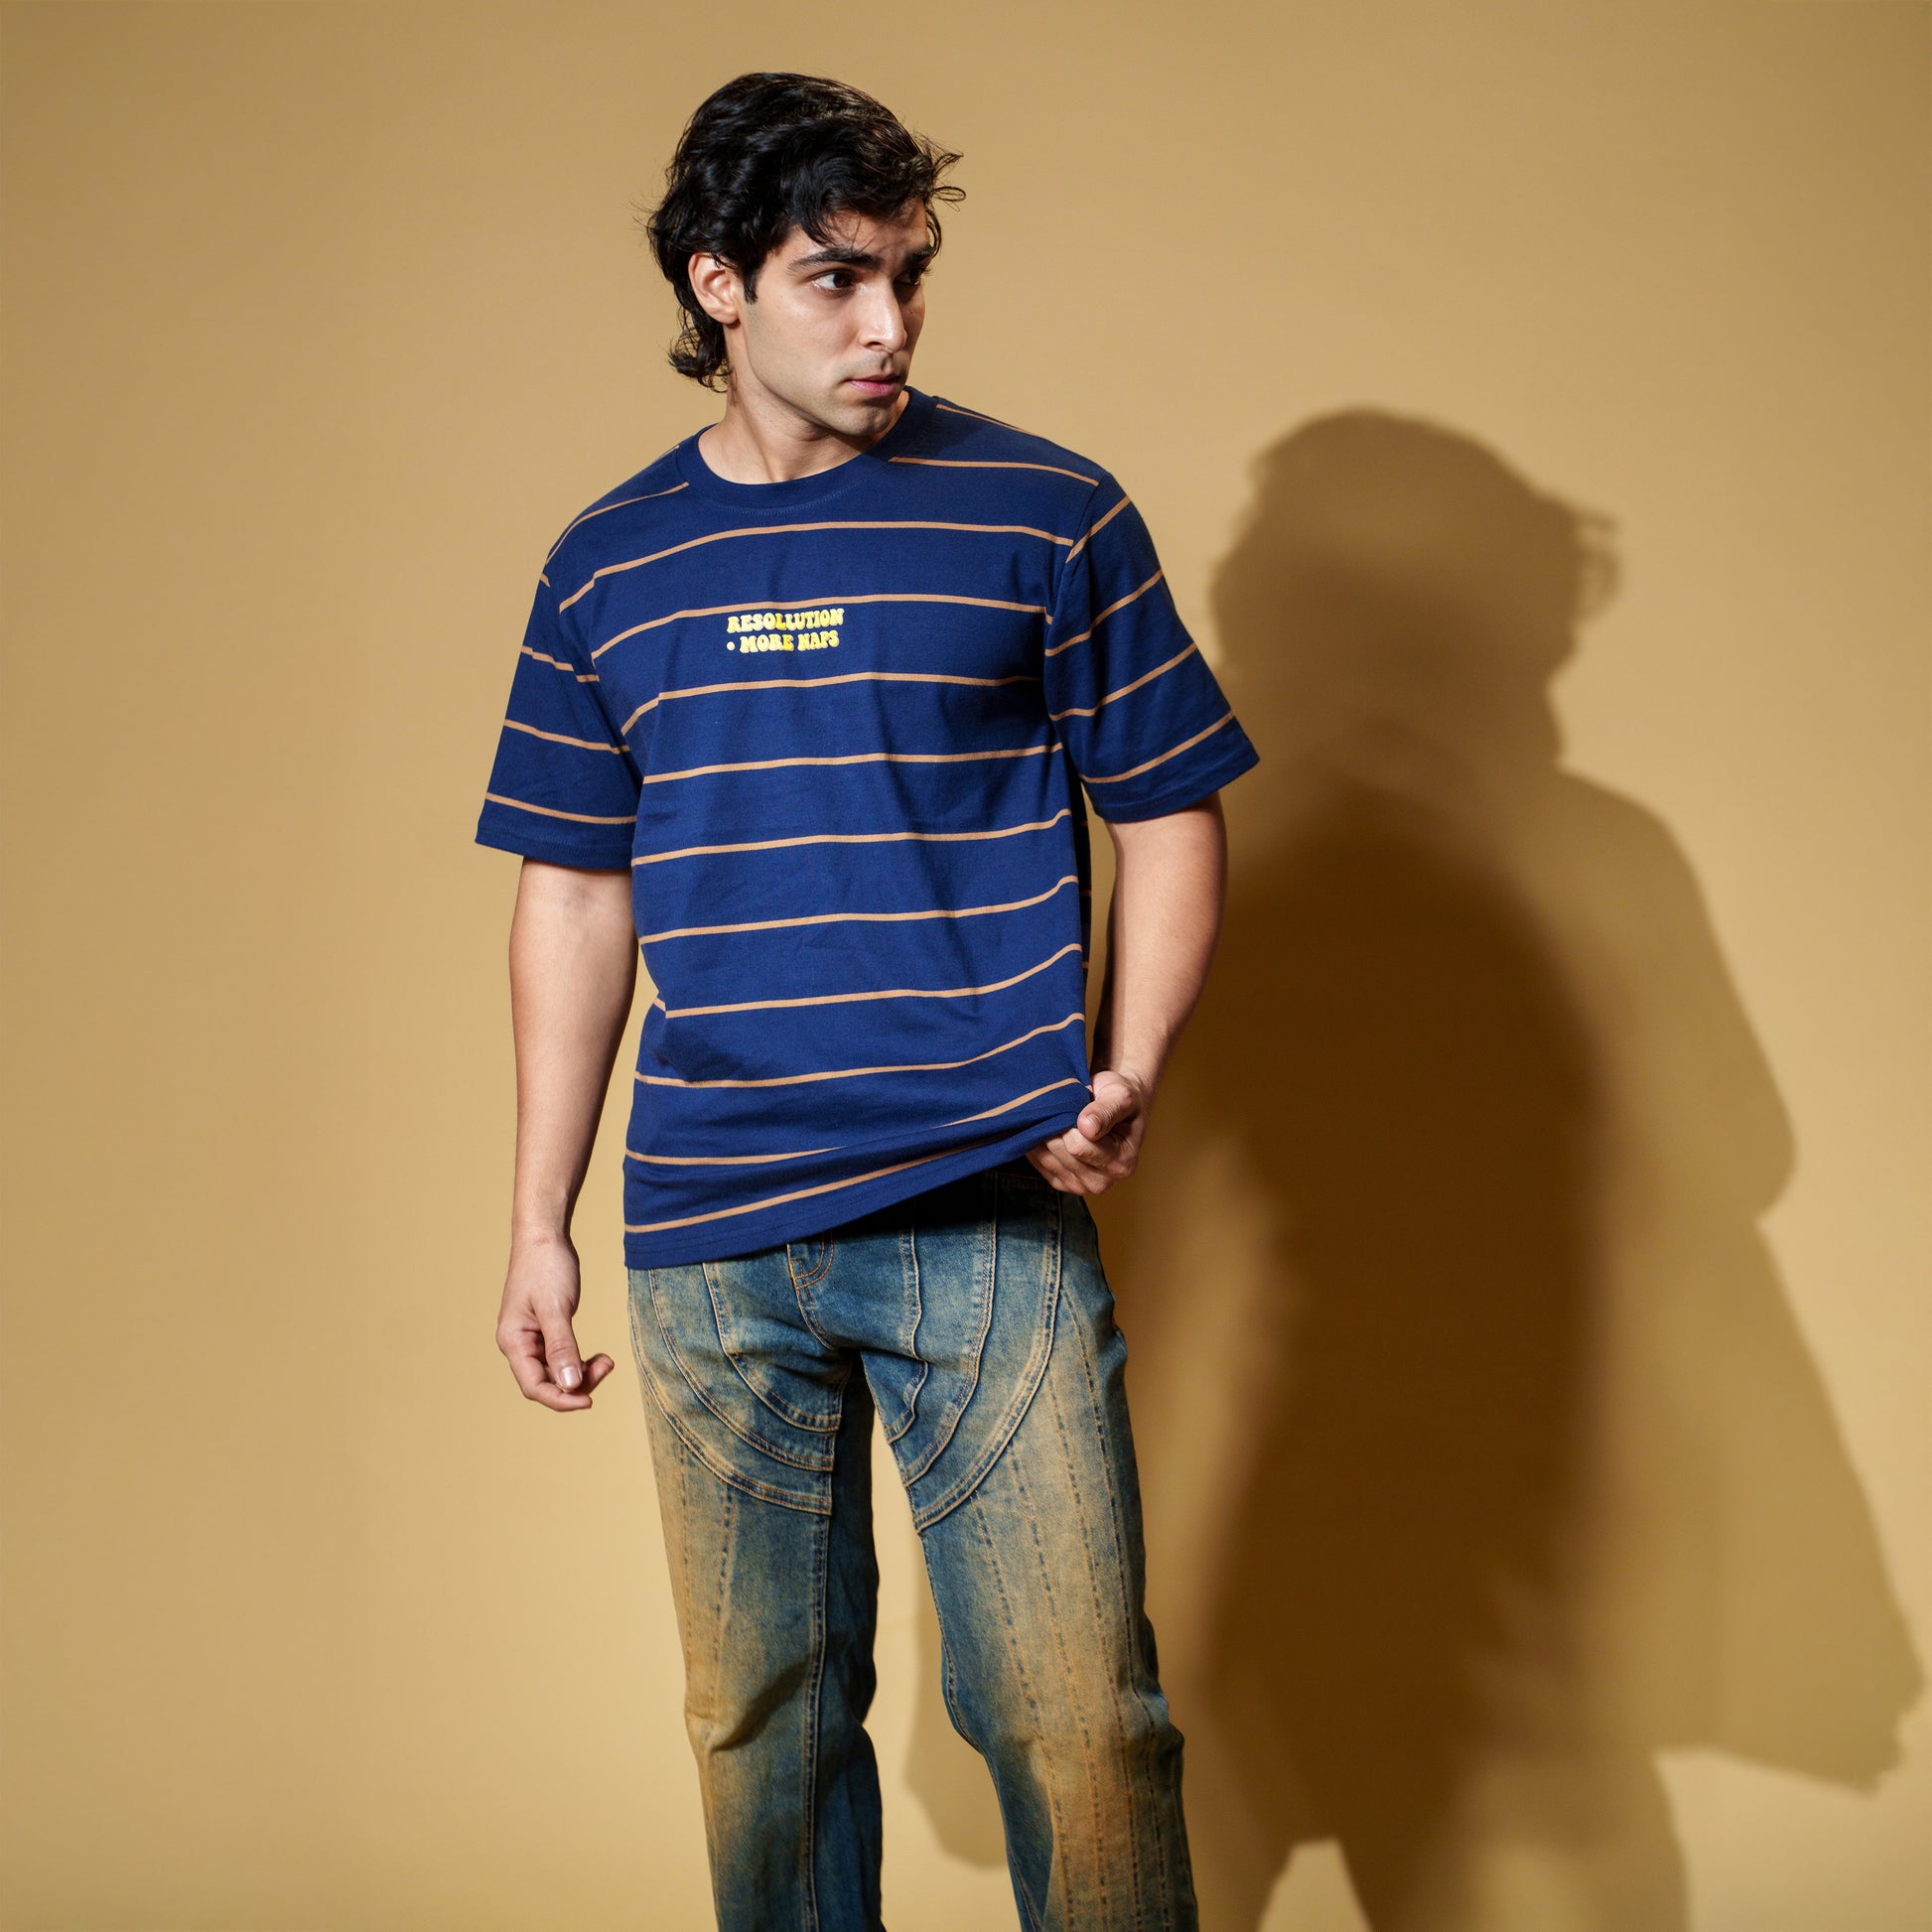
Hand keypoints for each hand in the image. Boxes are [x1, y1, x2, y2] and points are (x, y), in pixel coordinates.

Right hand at [496, 1233, 616, 1411]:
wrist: (544, 1236)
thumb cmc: (545, 1267)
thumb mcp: (555, 1307)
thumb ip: (562, 1347)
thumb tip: (570, 1385)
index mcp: (513, 1341)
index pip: (534, 1386)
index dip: (561, 1399)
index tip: (589, 1400)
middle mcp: (519, 1344)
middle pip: (547, 1383)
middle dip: (577, 1383)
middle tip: (607, 1366)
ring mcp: (532, 1338)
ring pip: (557, 1372)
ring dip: (582, 1372)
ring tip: (607, 1361)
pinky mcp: (546, 1331)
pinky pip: (562, 1357)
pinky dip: (581, 1360)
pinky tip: (599, 1357)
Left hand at [1025, 1067, 1150, 1195]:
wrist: (1116, 1104)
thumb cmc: (1121, 1099)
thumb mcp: (1122, 1096)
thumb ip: (1106, 1111)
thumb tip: (1087, 1127)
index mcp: (1122, 1163)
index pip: (1079, 1147)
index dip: (1070, 1121)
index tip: (1075, 1104)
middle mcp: (1102, 1181)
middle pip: (1060, 1152)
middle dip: (1057, 1125)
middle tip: (1067, 1108)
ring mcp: (1080, 1185)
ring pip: (1046, 1157)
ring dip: (1045, 1132)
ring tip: (1060, 1116)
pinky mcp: (1061, 1183)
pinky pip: (1038, 1163)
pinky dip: (1037, 1142)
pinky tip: (1050, 1127)